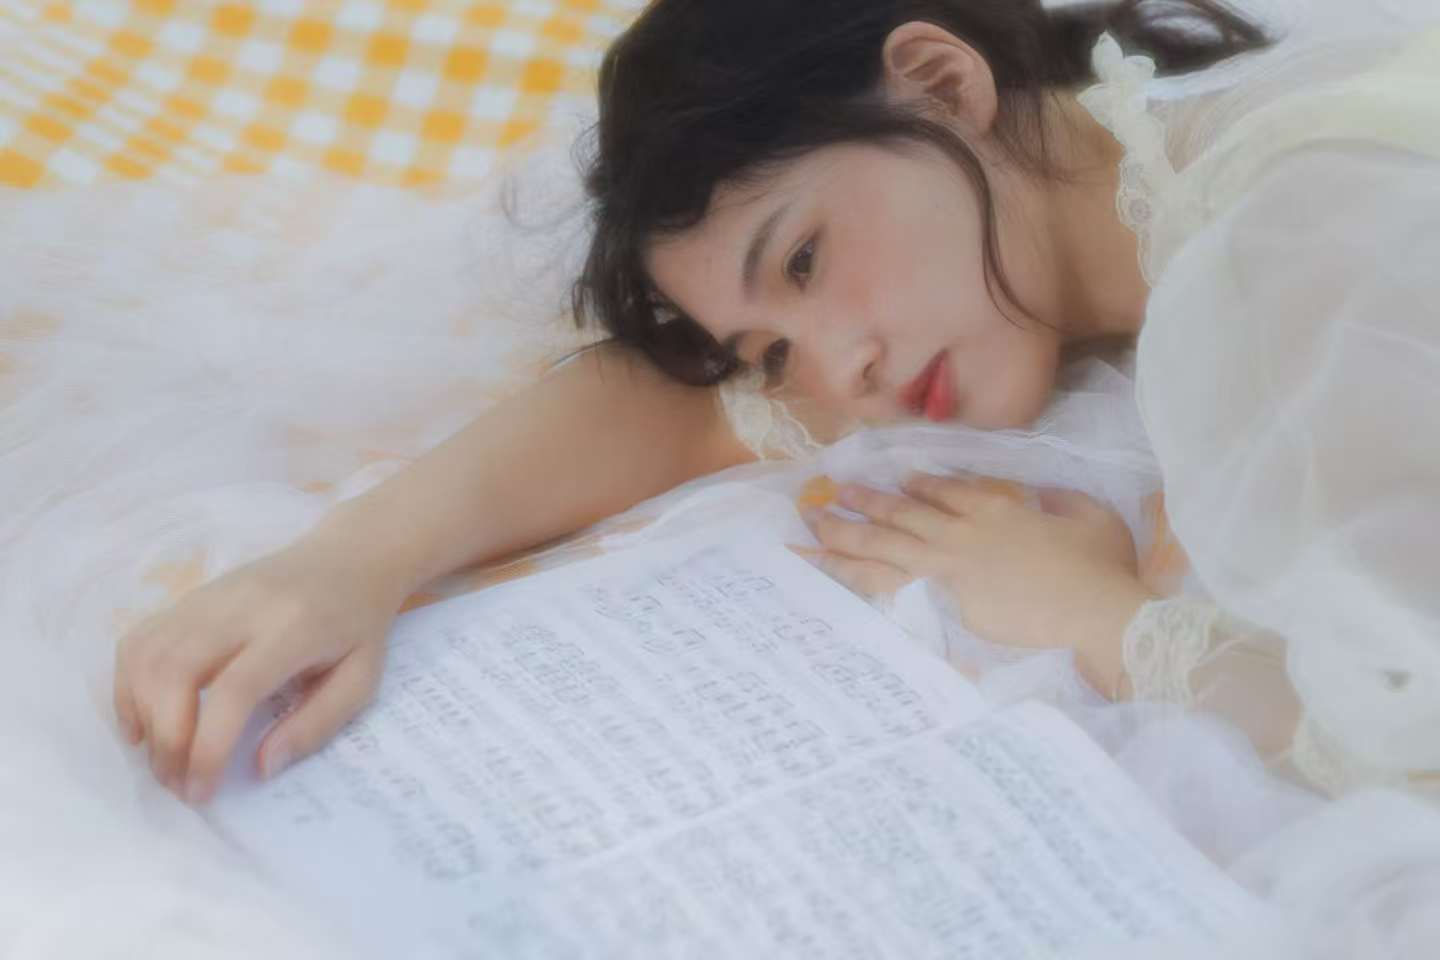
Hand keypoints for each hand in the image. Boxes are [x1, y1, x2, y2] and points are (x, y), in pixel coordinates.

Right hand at [113, 535, 408, 804]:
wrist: (347, 559)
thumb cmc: (358, 627)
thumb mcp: (361, 679)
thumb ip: (316, 724)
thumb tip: (261, 767)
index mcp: (295, 628)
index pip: (236, 689)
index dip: (209, 746)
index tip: (201, 791)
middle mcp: (243, 606)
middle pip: (177, 670)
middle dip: (167, 738)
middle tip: (177, 782)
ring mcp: (209, 597)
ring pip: (149, 655)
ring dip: (143, 716)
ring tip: (163, 758)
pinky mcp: (190, 597)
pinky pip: (141, 639)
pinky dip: (129, 684)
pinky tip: (144, 721)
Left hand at [801, 473, 1154, 695]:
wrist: (1094, 612)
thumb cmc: (1101, 568)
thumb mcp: (1092, 518)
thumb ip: (1062, 503)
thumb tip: (1046, 500)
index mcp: (998, 509)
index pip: (949, 491)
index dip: (922, 484)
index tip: (902, 480)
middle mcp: (963, 531)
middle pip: (903, 512)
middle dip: (867, 500)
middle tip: (835, 491)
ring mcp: (949, 566)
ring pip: (883, 543)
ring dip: (846, 529)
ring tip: (814, 521)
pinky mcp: (942, 600)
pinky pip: (885, 584)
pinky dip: (853, 573)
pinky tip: (828, 566)